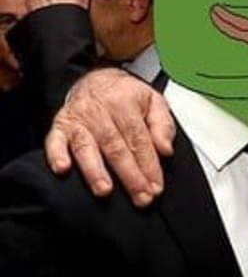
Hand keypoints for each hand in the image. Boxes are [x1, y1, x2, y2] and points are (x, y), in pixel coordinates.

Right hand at [45, 68, 175, 206]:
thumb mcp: (153, 102)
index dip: (148, 165)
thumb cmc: (127, 96)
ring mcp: (77, 119)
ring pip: (86, 147)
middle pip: (115, 147)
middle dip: (129, 176)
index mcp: (124, 102)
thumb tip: (165, 150)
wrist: (96, 79)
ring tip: (104, 190)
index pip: (138, 139)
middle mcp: (98, 110)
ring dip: (95, 171)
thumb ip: (163, 125)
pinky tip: (63, 169)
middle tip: (141, 197)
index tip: (156, 187)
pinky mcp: (60, 126)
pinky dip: (56, 155)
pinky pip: (54, 141)